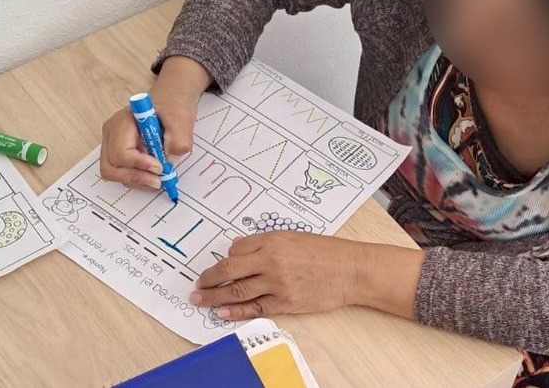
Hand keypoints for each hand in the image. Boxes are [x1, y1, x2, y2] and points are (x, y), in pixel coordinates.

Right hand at [99, 56, 210, 188]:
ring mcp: (113, 144)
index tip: (160, 167)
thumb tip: (168, 163)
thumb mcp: (182, 119)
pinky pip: (122, 172)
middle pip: (111, 167)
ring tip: (159, 180)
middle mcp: (112, 133)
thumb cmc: (173, 105)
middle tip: (158, 181)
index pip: (121, 152)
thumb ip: (178, 141)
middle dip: (134, 177)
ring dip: (137, 180)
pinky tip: (154, 176)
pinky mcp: (120, 153)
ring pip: (115, 173)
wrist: (172, 100)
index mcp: (123, 121)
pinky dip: (137, 178)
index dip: (139, 164)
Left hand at [192, 232, 362, 319]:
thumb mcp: (295, 237)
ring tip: (200, 300)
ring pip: (236, 291)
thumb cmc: (327, 252)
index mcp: (273, 240)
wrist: (351, 270)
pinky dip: (235, 311)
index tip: (221, 265)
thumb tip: (240, 248)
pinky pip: (254, 308)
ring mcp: (277, 283)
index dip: (226, 258)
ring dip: (214, 297)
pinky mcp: (285, 302)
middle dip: (209, 278)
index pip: (237, 249)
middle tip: (198, 284)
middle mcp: (271, 260)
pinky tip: (222, 312)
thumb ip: (267, 242)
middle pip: (229, 270)